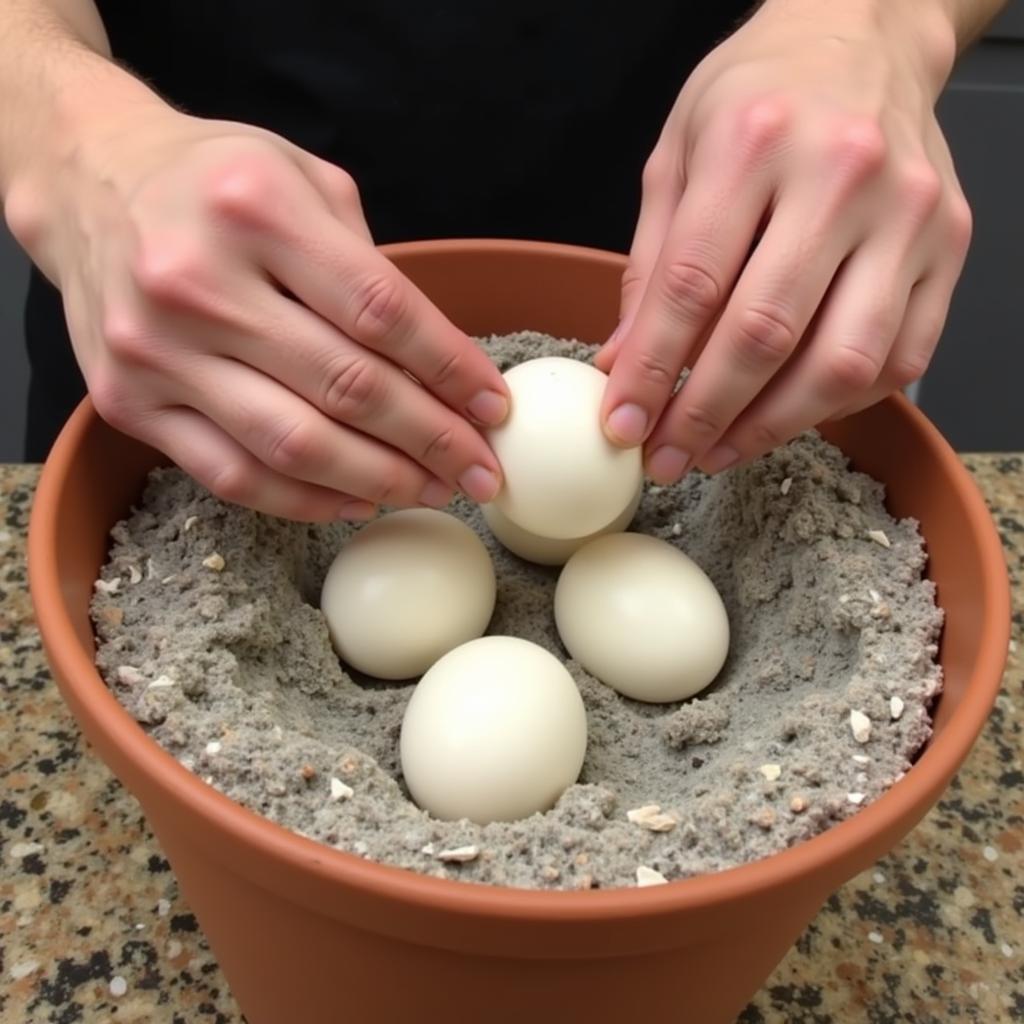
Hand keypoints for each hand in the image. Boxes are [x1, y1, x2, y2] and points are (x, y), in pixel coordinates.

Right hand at [7, 101, 507, 520]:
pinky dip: (305, 500)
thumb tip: (444, 369)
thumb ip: (369, 266)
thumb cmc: (213, 182)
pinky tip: (358, 501)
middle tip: (482, 471)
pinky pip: (233, 474)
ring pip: (293, 444)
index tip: (494, 409)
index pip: (382, 311)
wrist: (88, 184)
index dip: (451, 370)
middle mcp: (196, 280)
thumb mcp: (303, 180)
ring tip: (434, 491)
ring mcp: (155, 349)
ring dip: (380, 480)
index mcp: (255, 208)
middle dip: (433, 440)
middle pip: (347, 386)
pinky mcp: (126, 402)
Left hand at [596, 0, 970, 482]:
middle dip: (704, 415)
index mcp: (754, 142)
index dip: (651, 371)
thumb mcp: (676, 155)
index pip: (691, 286)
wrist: (863, 38)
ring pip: (840, 361)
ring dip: (771, 426)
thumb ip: (649, 264)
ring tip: (719, 451)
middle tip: (666, 458)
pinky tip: (788, 412)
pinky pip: (898, 358)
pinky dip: (837, 404)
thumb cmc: (758, 94)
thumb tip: (623, 363)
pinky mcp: (949, 246)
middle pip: (765, 333)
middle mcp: (841, 176)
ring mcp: (907, 215)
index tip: (622, 424)